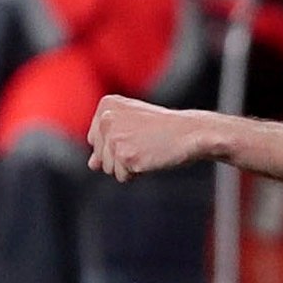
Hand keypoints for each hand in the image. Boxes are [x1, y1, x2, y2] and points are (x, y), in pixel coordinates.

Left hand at [87, 96, 217, 181]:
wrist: (190, 133)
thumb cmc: (166, 129)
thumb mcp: (133, 126)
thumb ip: (107, 142)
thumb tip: (91, 165)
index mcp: (106, 106)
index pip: (95, 140)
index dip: (118, 145)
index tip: (137, 136)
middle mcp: (106, 119)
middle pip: (100, 155)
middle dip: (121, 157)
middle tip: (145, 144)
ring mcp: (114, 138)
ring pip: (108, 168)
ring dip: (129, 166)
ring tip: (147, 151)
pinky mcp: (124, 156)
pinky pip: (122, 177)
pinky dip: (137, 173)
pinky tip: (150, 159)